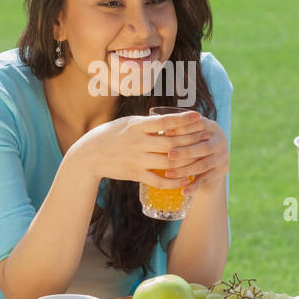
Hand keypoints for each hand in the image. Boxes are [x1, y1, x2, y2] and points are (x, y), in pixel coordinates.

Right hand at [74, 109, 208, 188]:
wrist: (90, 155)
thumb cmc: (111, 134)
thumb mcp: (128, 123)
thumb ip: (148, 124)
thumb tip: (169, 121)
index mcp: (137, 126)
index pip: (165, 122)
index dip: (183, 120)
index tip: (199, 117)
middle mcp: (139, 142)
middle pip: (172, 143)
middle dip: (192, 140)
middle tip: (207, 137)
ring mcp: (137, 159)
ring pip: (169, 162)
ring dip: (188, 161)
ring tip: (202, 158)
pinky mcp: (135, 174)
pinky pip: (158, 180)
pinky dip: (174, 181)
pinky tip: (185, 180)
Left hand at [161, 115, 227, 195]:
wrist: (210, 154)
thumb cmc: (191, 139)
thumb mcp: (187, 131)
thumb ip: (177, 129)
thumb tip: (163, 131)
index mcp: (211, 126)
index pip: (199, 125)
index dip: (184, 129)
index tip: (167, 133)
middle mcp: (220, 140)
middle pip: (204, 147)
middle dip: (186, 151)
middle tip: (169, 155)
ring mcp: (223, 156)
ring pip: (204, 165)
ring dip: (185, 170)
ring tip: (169, 174)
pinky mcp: (222, 170)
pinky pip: (207, 179)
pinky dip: (194, 186)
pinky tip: (183, 191)